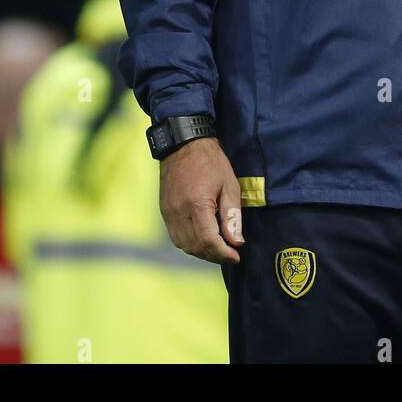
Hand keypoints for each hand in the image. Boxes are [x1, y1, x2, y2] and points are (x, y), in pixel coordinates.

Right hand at [158, 137, 244, 263]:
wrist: (184, 144)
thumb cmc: (211, 162)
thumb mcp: (229, 185)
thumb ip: (232, 216)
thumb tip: (236, 242)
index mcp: (197, 205)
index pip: (209, 241)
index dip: (223, 254)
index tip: (236, 256)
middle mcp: (179, 212)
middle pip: (195, 247)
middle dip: (214, 256)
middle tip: (229, 254)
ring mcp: (169, 213)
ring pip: (183, 245)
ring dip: (201, 252)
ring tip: (217, 249)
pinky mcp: (164, 211)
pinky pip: (176, 236)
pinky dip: (190, 244)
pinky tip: (202, 240)